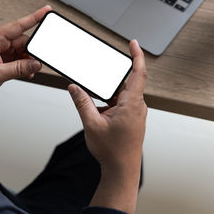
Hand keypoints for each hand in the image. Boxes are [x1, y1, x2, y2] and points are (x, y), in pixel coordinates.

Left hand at [0, 6, 51, 100]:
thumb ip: (18, 69)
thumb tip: (35, 64)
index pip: (19, 25)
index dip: (34, 17)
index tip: (47, 11)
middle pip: (23, 41)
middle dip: (31, 52)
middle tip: (35, 63)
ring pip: (21, 50)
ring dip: (26, 61)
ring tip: (27, 71)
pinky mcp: (0, 56)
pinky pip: (16, 57)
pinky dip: (22, 64)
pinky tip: (24, 71)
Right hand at [68, 40, 146, 212]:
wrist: (122, 170)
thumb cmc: (113, 151)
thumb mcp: (92, 124)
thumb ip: (82, 103)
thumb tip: (74, 88)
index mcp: (132, 105)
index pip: (138, 73)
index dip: (137, 56)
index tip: (134, 44)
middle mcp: (137, 107)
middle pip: (127, 82)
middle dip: (111, 78)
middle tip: (98, 78)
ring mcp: (136, 113)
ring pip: (123, 93)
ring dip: (109, 94)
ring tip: (98, 107)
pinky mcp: (132, 118)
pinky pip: (122, 102)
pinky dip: (110, 102)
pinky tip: (101, 111)